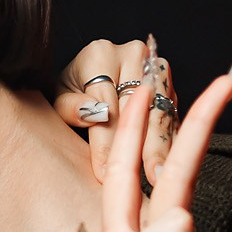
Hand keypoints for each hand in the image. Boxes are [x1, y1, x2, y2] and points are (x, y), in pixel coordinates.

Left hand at [53, 35, 177, 185]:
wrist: (84, 87)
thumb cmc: (70, 98)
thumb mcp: (59, 102)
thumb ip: (70, 108)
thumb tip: (91, 111)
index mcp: (101, 54)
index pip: (108, 103)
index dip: (106, 142)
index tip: (106, 172)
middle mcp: (133, 55)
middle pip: (141, 106)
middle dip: (141, 146)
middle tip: (144, 177)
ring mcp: (155, 70)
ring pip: (162, 112)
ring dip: (163, 146)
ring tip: (160, 174)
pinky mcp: (169, 88)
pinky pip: (173, 117)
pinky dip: (171, 143)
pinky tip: (168, 165)